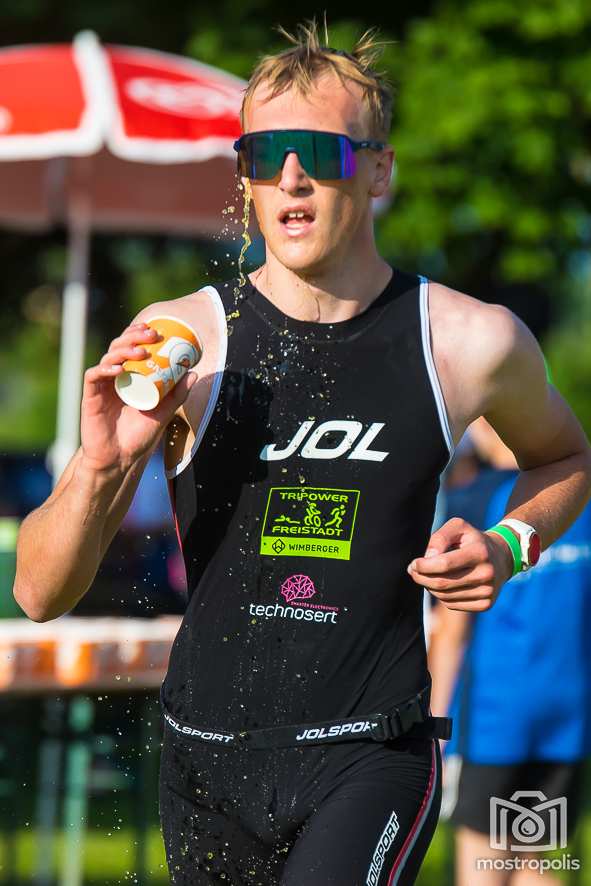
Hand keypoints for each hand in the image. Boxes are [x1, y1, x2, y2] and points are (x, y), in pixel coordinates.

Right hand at [80, 321, 197, 473]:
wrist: (118, 458)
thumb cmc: (139, 436)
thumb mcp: (163, 413)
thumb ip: (177, 395)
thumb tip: (193, 372)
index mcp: (129, 378)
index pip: (132, 348)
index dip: (140, 335)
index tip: (156, 331)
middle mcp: (114, 378)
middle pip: (118, 348)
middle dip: (133, 337)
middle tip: (150, 336)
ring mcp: (101, 386)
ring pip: (107, 358)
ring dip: (123, 351)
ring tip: (140, 352)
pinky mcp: (90, 396)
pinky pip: (93, 376)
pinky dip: (104, 369)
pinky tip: (118, 368)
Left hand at [407, 517, 513, 610]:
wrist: (501, 557)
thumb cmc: (472, 540)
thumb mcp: (459, 527)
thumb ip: (440, 537)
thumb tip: (427, 558)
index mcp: (480, 552)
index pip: (444, 564)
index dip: (424, 566)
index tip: (414, 563)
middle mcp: (486, 574)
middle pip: (442, 583)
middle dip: (421, 578)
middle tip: (413, 571)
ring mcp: (487, 592)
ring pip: (444, 596)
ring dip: (429, 587)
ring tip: (427, 576)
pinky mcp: (486, 604)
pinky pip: (452, 604)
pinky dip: (441, 596)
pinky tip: (443, 585)